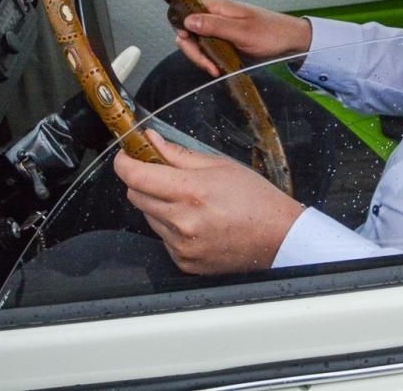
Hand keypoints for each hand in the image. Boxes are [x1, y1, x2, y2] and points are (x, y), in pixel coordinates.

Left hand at [115, 131, 304, 274]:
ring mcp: (181, 245)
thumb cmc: (256, 198)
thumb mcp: (220, 164)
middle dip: (143, 181)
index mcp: (190, 191)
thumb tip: (152, 141)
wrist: (278, 237)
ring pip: (148, 217)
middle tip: (162, 173)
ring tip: (189, 201)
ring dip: (158, 204)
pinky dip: (171, 226)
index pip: (137, 176)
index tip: (126, 156)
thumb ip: (179, 154)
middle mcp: (181, 221)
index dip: (124, 162)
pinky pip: (162, 238)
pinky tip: (195, 221)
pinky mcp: (183, 261)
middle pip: (136, 196)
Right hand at [177, 0, 312, 76]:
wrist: (290, 42)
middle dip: (192, 48)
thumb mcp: (242, 31)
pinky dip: (208, 60)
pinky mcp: (224, 42)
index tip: (187, 41)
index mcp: (218, 6)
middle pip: (187, 29)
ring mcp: (219, 29)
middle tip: (206, 64)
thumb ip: (215, 25)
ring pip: (196, 41)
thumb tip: (188, 21)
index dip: (180, 23)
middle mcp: (215, 16)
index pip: (185, 7)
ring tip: (215, 69)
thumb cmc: (270, 33)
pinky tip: (217, 68)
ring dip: (200, 57)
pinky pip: (207, 50)